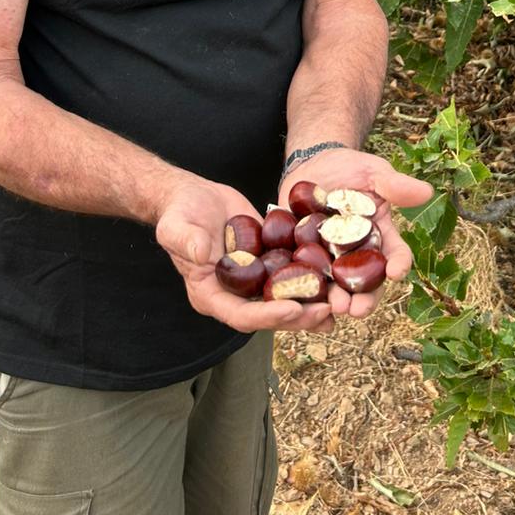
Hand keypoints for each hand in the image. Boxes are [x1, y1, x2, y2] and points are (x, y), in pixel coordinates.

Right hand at [156, 173, 333, 333]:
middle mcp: (235, 294)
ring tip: (338, 309)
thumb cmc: (180, 213)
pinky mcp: (267, 262)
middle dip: (298, 317)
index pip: (240, 315)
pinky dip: (311, 280)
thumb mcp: (176, 226)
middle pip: (268, 315)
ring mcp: (253, 280)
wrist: (194, 197)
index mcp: (210, 295)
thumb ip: (187, 241)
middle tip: (326, 312)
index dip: (266, 316)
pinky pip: (289, 275)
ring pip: (284, 300)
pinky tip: (335, 279)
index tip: (292, 310)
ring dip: (310, 307)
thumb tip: (203, 255)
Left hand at [278, 148, 433, 319]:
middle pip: (366, 283)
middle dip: (365, 299)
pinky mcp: (303, 256)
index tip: (397, 272)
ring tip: (334, 307)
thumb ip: (395, 185)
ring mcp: (330, 257)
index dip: (399, 264)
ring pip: (336, 287)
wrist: (314, 163)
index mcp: (380, 236)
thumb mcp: (374, 172)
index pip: (395, 254)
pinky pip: (304, 276)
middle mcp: (357, 254)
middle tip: (358, 309)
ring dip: (336, 300)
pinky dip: (304, 290)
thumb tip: (428, 191)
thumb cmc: (351, 168)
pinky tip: (302, 299)